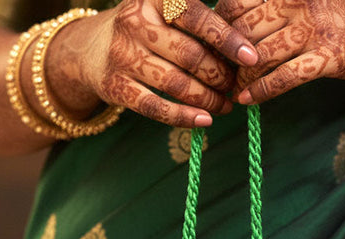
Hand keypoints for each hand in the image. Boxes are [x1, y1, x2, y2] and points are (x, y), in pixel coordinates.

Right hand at [44, 0, 260, 126]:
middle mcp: (135, 22)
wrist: (93, 48)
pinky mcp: (115, 86)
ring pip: (176, 85)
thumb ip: (199, 22)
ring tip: (225, 106)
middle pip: (190, 56)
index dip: (227, 39)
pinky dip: (183, 117)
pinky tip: (204, 120)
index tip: (252, 58)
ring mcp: (122, 55)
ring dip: (207, 100)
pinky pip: (155, 107)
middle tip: (235, 88)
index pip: (197, 17)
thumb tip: (245, 50)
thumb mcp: (167, 10)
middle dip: (219, 76)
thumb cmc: (149, 29)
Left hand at [215, 0, 344, 109]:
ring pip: (260, 54)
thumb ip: (279, 4)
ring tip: (232, 88)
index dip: (219, 24)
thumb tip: (240, 18)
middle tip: (218, 73)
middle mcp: (298, 1)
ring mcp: (313, 29)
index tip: (214, 44)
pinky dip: (262, 91)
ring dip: (240, 76)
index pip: (236, 0)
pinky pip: (285, 77)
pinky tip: (248, 101)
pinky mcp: (327, 57)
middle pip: (243, 28)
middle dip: (225, 54)